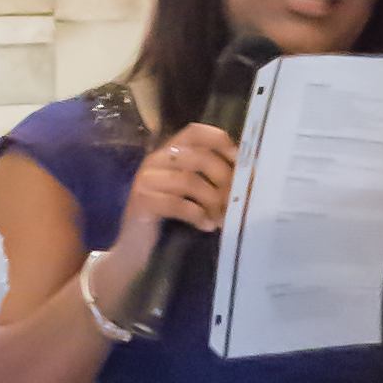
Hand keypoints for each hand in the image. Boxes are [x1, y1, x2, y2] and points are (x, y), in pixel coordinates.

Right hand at [87, 122, 237, 329]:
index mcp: (168, 153)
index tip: (239, 161)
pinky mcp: (142, 202)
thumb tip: (247, 174)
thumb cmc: (169, 221)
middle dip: (223, 179)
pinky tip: (206, 227)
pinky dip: (197, 215)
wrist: (134, 250)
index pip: (195, 132)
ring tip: (221, 219)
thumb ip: (211, 180)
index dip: (220, 141)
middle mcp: (155, 160)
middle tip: (234, 200)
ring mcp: (145, 180)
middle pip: (198, 157)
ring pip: (190, 181)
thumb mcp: (192, 195)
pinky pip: (177, 203)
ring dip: (213, 201)